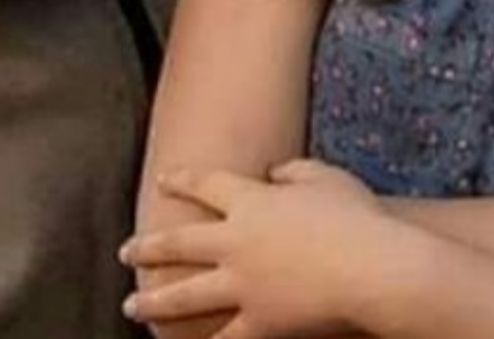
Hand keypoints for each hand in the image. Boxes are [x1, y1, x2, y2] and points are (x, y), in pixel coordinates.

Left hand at [119, 160, 389, 337]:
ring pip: (187, 297)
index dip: (183, 180)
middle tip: (125, 252)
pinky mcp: (260, 323)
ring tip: (131, 306)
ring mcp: (244, 286)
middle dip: (149, 247)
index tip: (163, 179)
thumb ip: (294, 170)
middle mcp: (236, 242)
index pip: (206, 185)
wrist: (368, 268)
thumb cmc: (353, 216)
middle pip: (180, 244)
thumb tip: (276, 172)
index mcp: (251, 200)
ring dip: (155, 301)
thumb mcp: (324, 177)